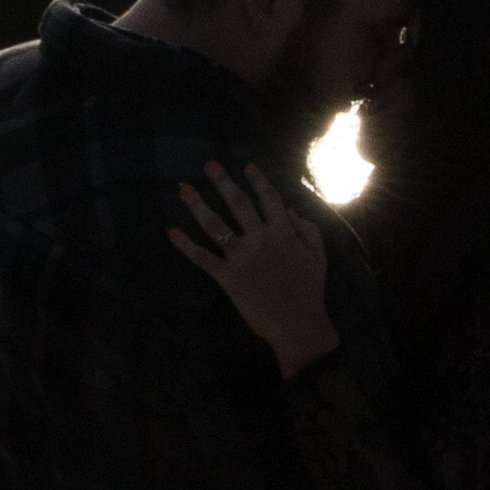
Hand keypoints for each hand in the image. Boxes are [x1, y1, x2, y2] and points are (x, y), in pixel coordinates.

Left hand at [168, 157, 343, 372]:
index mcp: (284, 232)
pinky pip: (202, 257)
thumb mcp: (318, 255)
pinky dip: (185, 245)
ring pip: (214, 225)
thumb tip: (289, 208)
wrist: (296, 324)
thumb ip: (307, 228)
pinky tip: (171, 232)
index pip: (269, 197)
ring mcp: (241, 257)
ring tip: (183, 188)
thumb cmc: (310, 290)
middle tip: (208, 165)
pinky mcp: (227, 277)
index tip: (246, 165)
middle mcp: (260, 239)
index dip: (257, 180)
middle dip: (222, 181)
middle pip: (237, 203)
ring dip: (197, 204)